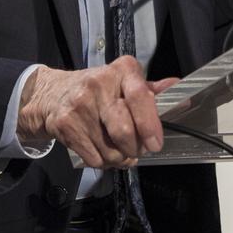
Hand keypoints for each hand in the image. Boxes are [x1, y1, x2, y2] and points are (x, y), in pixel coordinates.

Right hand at [16, 59, 178, 168]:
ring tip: (119, 150)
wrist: (53, 93)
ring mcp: (79, 105)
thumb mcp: (125, 82)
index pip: (139, 96)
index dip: (150, 124)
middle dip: (134, 148)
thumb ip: (151, 90)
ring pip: (109, 149)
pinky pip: (93, 158)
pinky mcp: (64, 124)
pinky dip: (103, 162)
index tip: (155, 144)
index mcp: (121, 70)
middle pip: (123, 130)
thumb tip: (179, 88)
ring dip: (119, 158)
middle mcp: (99, 84)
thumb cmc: (98, 89)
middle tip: (137, 150)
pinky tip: (103, 152)